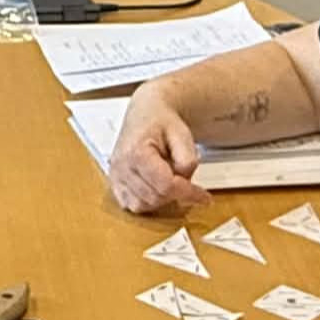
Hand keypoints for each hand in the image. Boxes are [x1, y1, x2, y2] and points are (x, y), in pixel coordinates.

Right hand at [107, 85, 212, 213]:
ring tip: (168, 177)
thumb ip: (187, 158)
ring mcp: (115, 176)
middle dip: (175, 193)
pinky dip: (148, 202)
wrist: (145, 114)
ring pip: (143, 205)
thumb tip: (185, 182)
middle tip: (186, 179)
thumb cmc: (161, 121)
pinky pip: (133, 205)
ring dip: (162, 199)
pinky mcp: (115, 184)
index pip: (165, 185)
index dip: (188, 193)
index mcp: (136, 152)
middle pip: (155, 197)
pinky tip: (156, 187)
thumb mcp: (182, 133)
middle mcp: (121, 166)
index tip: (204, 197)